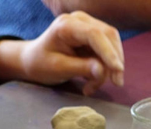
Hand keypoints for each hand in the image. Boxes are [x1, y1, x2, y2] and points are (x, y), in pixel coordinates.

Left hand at [0, 11, 124, 94]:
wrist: (33, 60)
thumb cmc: (41, 64)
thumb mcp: (59, 69)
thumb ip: (81, 68)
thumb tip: (103, 70)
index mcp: (67, 25)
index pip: (95, 35)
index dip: (109, 52)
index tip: (117, 70)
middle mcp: (80, 20)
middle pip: (108, 36)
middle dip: (114, 61)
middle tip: (116, 84)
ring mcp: (87, 25)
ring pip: (111, 44)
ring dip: (109, 67)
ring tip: (92, 87)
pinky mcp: (92, 35)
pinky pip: (107, 49)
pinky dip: (105, 66)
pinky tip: (93, 81)